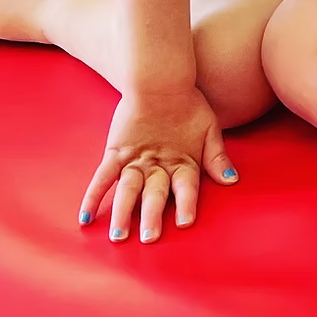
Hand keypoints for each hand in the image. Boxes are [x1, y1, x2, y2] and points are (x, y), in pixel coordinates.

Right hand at [80, 85, 235, 242]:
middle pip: (155, 192)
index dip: (185, 202)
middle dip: (152, 215)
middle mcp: (158, 163)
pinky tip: (85, 218)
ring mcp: (135, 159)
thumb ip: (217, 158)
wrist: (160, 79)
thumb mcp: (209, 129)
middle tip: (149, 238)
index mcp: (183, 160)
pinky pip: (102, 177)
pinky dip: (93, 196)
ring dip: (123, 211)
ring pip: (128, 189)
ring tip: (118, 235)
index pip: (186, 185)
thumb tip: (231, 180)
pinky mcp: (116, 152)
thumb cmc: (189, 105)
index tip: (184, 223)